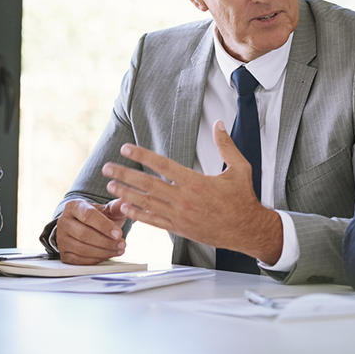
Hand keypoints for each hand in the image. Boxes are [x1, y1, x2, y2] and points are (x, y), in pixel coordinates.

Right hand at [55, 198, 126, 265]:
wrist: (85, 227)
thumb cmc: (98, 218)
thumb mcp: (107, 210)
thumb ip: (116, 207)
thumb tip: (125, 202)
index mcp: (73, 206)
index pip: (88, 215)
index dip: (104, 226)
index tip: (119, 233)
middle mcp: (64, 221)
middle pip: (84, 234)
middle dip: (106, 241)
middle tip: (122, 244)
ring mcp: (61, 239)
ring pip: (82, 249)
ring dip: (104, 252)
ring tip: (119, 249)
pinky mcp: (63, 253)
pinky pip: (79, 260)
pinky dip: (96, 259)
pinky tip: (108, 255)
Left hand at [102, 120, 282, 262]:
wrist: (247, 230)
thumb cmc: (243, 199)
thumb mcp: (239, 168)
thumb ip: (226, 145)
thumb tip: (220, 124)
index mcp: (196, 182)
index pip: (162, 165)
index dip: (142, 156)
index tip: (126, 148)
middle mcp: (184, 199)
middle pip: (147, 185)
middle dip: (125, 175)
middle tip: (108, 168)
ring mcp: (179, 216)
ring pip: (146, 204)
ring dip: (126, 194)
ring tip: (111, 186)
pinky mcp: (180, 229)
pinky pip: (153, 221)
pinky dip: (137, 215)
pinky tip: (124, 208)